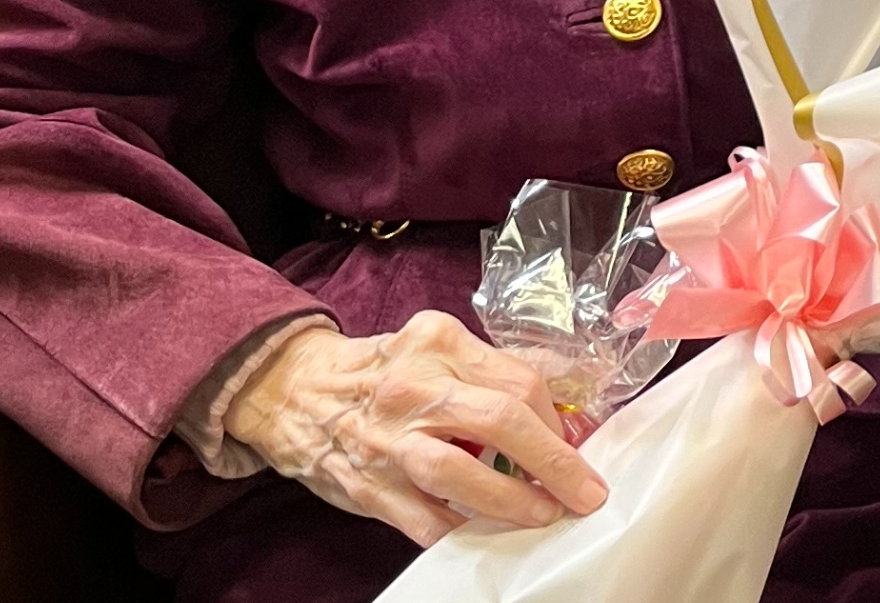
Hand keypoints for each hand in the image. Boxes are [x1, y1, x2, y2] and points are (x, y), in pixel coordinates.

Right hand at [224, 312, 608, 547]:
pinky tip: (485, 535)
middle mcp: (414, 386)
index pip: (519, 380)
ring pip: (460, 474)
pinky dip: (460, 530)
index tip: (577, 445)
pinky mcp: (369, 486)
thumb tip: (557, 416)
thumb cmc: (382, 372)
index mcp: (440, 344)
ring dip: (511, 500)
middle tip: (584, 492)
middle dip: (553, 462)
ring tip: (543, 514)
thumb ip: (487, 375)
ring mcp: (388, 439)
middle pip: (501, 420)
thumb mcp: (435, 350)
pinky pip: (424, 518)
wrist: (294, 391)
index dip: (556, 421)